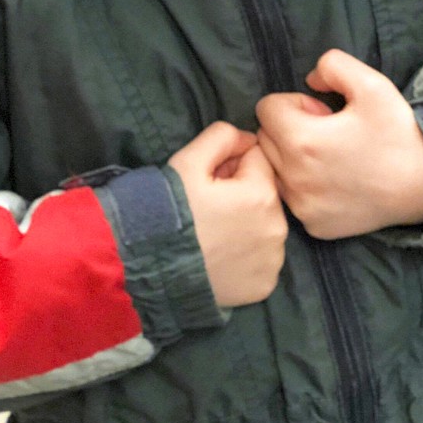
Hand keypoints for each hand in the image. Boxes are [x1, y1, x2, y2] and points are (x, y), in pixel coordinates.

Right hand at [169, 123, 287, 307]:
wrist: (145, 269)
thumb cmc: (167, 211)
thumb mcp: (188, 161)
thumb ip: (222, 136)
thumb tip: (249, 139)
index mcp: (262, 193)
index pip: (257, 160)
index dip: (231, 166)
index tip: (210, 181)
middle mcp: (277, 228)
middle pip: (264, 194)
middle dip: (242, 194)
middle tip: (208, 209)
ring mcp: (272, 261)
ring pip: (265, 227)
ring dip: (247, 225)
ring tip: (212, 235)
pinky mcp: (264, 286)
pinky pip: (262, 260)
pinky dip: (247, 257)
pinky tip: (220, 258)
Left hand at [255, 49, 422, 237]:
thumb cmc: (398, 133)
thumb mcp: (373, 84)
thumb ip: (333, 65)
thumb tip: (308, 80)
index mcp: (301, 140)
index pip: (266, 108)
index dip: (296, 103)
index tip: (324, 113)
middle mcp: (293, 178)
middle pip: (265, 139)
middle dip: (289, 129)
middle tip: (327, 133)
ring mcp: (301, 207)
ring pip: (274, 171)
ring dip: (292, 159)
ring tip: (329, 157)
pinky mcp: (313, 225)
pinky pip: (292, 199)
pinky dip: (305, 187)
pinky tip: (336, 182)